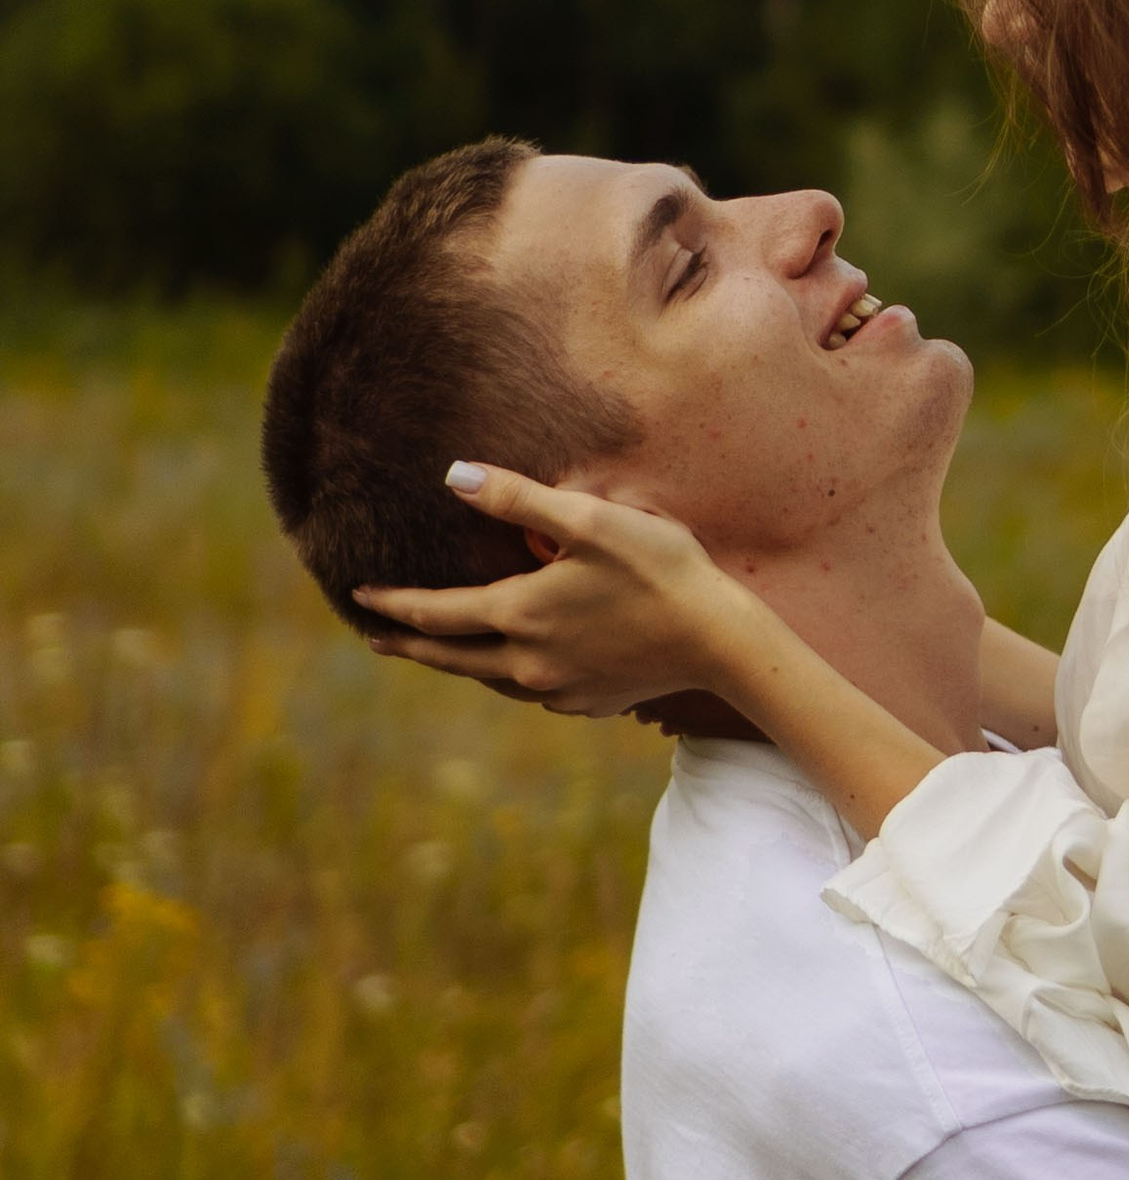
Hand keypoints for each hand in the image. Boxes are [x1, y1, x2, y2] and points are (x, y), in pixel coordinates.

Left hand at [354, 464, 748, 716]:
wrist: (719, 640)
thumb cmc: (659, 569)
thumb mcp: (590, 519)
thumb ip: (517, 497)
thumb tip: (453, 476)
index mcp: (520, 614)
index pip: (436, 612)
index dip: (393, 603)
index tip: (358, 597)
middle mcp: (528, 662)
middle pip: (450, 657)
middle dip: (409, 643)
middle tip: (376, 638)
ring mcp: (558, 689)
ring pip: (489, 679)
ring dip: (458, 663)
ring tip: (443, 650)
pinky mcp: (589, 702)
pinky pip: (532, 690)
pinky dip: (509, 675)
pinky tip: (517, 665)